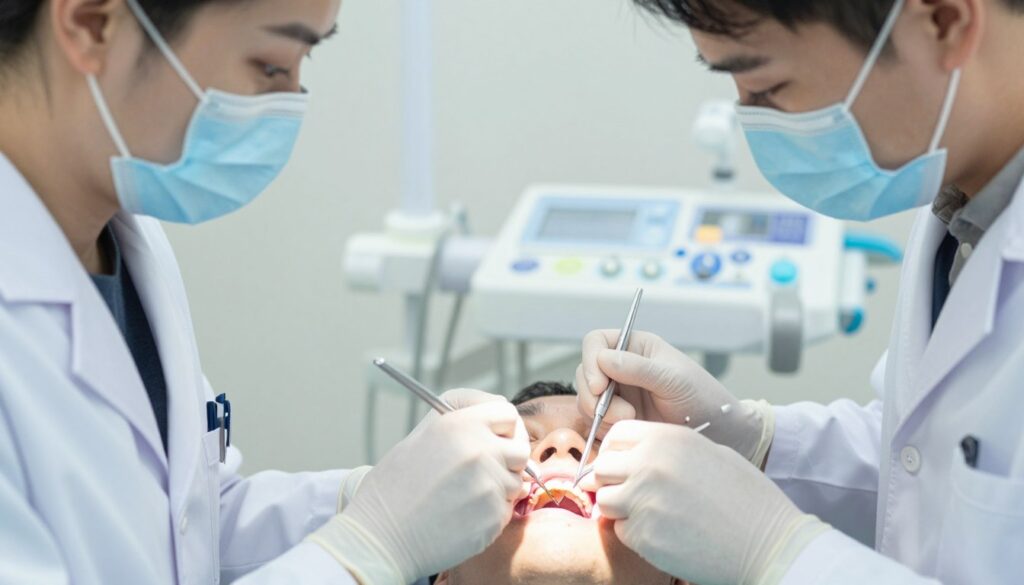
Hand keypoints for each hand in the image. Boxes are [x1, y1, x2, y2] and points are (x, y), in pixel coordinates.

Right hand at [309, 389, 530, 584]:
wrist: (382, 537)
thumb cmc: (393, 488)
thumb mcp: (420, 436)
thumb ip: (460, 421)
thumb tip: (497, 414)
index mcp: (458, 424)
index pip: (507, 413)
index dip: (504, 426)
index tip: (496, 437)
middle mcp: (478, 450)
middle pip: (519, 448)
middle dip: (507, 459)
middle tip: (484, 469)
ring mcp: (489, 484)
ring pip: (515, 482)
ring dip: (498, 488)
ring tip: (464, 495)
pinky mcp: (493, 516)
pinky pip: (506, 509)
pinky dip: (491, 512)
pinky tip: (463, 514)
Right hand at [577, 329, 771, 463]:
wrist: (717, 432)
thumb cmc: (702, 397)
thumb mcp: (674, 379)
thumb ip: (638, 368)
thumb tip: (603, 358)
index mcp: (635, 347)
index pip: (596, 342)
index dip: (591, 361)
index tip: (600, 386)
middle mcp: (621, 367)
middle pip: (585, 372)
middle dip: (594, 394)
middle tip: (621, 413)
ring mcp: (617, 393)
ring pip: (586, 398)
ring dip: (601, 413)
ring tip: (631, 420)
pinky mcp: (616, 417)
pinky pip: (594, 420)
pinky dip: (603, 426)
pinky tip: (628, 428)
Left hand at [584, 421, 828, 584]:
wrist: (768, 543)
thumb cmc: (746, 499)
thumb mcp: (709, 453)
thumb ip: (667, 449)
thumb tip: (636, 455)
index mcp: (667, 438)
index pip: (616, 435)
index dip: (617, 451)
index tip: (626, 465)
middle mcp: (650, 464)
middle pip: (602, 467)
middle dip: (613, 481)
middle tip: (635, 493)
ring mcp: (643, 500)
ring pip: (605, 500)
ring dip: (621, 508)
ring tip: (651, 514)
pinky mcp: (644, 536)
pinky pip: (621, 530)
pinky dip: (635, 534)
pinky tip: (663, 533)